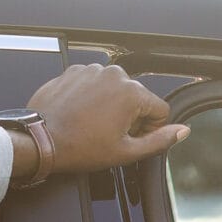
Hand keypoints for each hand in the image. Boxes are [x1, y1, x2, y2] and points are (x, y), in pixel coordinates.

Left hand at [24, 63, 186, 173]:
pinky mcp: (74, 71)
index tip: (132, 139)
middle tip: (110, 135)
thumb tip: (182, 131)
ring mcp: (92, 70)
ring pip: (115, 90)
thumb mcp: (126, 152)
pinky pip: (94, 83)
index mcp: (131, 92)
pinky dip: (92, 98)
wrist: (40, 140)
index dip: (150, 129)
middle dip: (130, 116)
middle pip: (137, 97)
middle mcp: (114, 74)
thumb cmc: (78, 147)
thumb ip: (160, 140)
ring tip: (93, 125)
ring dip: (110, 106)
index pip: (160, 109)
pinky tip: (81, 114)